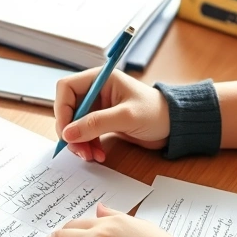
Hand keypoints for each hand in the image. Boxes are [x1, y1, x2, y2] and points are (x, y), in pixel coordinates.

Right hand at [54, 68, 169, 161]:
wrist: (174, 126)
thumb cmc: (156, 113)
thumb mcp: (126, 117)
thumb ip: (96, 123)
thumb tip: (68, 133)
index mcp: (100, 79)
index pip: (66, 88)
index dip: (61, 109)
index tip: (66, 132)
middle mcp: (96, 91)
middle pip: (68, 109)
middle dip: (71, 131)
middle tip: (78, 150)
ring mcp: (99, 108)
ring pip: (75, 125)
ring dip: (79, 142)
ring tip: (90, 156)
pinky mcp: (103, 122)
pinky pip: (85, 134)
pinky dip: (88, 146)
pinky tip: (98, 155)